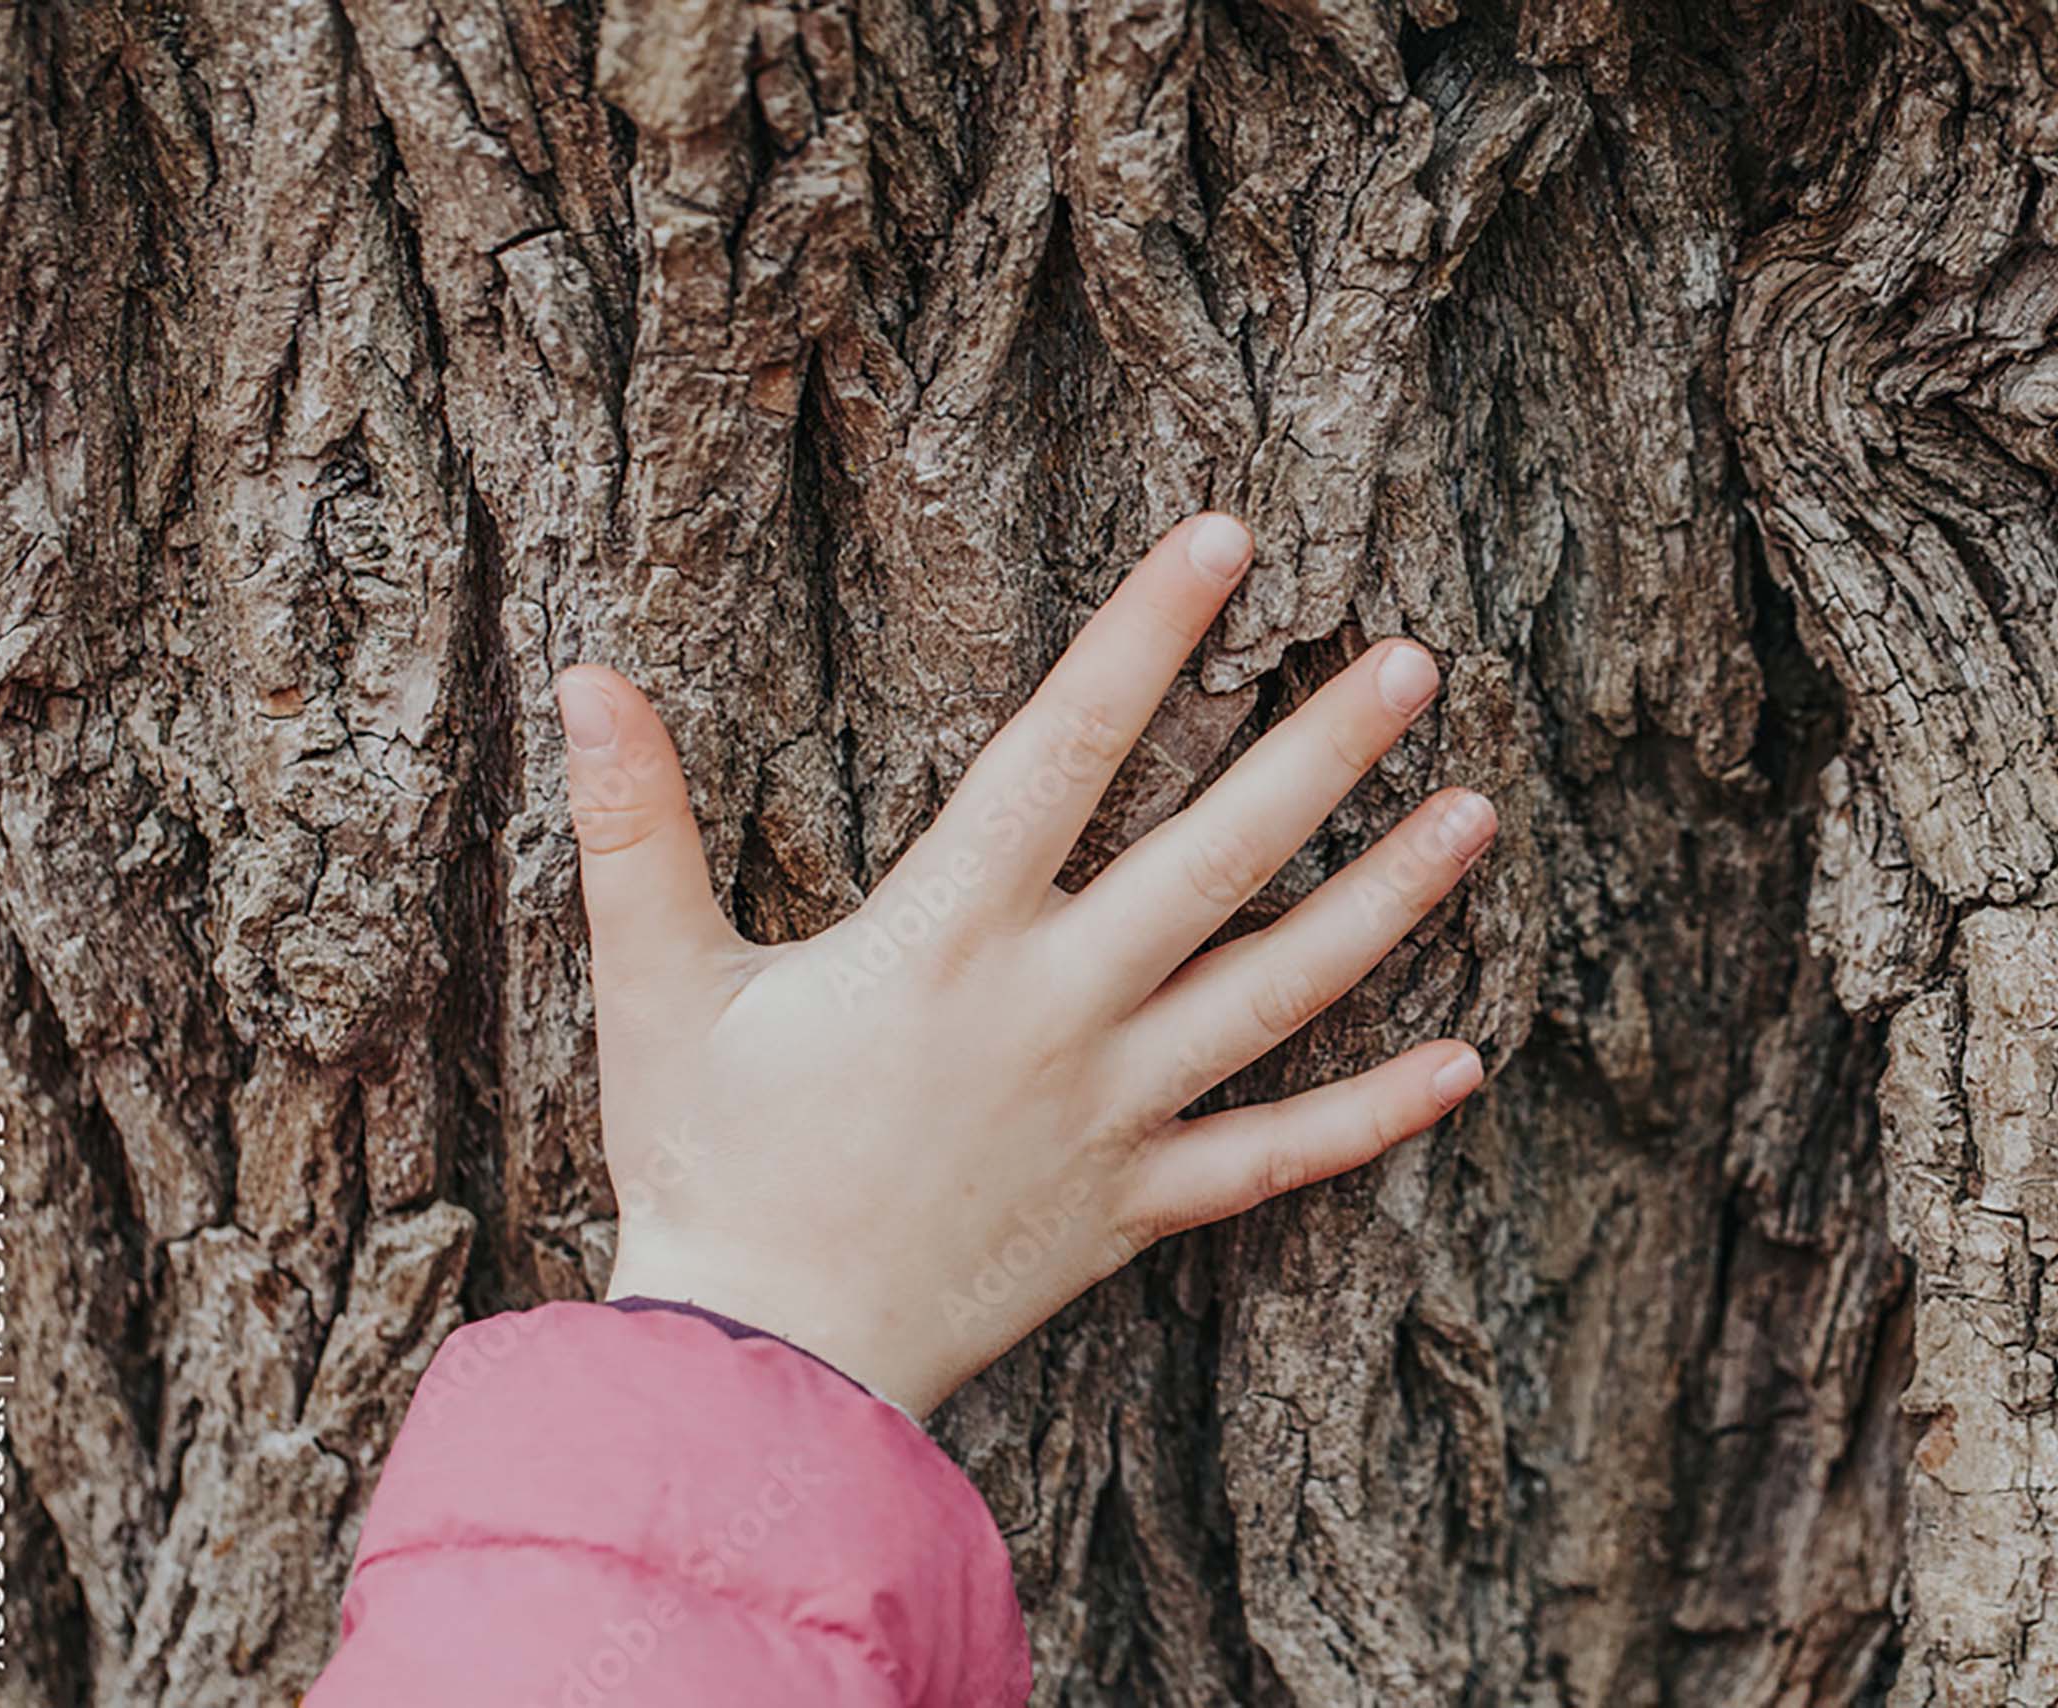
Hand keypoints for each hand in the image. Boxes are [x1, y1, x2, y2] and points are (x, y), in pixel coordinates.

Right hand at [558, 514, 1495, 1413]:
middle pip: (1212, 854)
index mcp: (946, 936)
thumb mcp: (654, 985)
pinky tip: (1465, 1063)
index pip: (1064, 748)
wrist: (761, 1364)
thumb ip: (636, 825)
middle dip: (1317, 750)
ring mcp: (1111, 1110)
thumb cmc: (704, 1166)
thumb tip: (582, 676)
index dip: (1148, 634)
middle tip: (1413, 660)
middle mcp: (1054, 1008)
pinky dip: (1370, 1114)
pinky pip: (1274, 1158)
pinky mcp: (1135, 1205)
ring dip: (1381, 901)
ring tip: (1475, 815)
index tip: (1231, 542)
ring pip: (1275, 989)